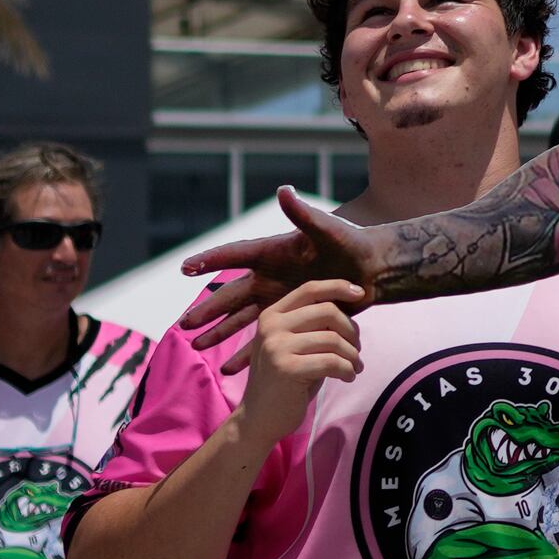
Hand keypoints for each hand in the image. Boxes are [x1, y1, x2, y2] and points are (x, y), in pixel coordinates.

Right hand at [175, 187, 395, 345]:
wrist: (373, 268)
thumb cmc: (352, 244)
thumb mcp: (328, 230)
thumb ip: (305, 214)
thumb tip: (283, 190)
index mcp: (273, 253)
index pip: (234, 255)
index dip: (211, 260)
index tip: (186, 267)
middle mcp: (270, 276)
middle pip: (231, 295)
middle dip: (208, 310)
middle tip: (185, 325)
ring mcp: (279, 299)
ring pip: (242, 319)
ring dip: (220, 333)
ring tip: (197, 347)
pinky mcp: (292, 319)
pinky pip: (264, 339)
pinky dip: (247, 353)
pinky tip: (231, 369)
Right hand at [233, 285, 365, 443]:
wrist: (258, 419)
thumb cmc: (284, 382)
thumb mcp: (294, 346)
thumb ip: (314, 327)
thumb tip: (349, 309)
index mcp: (272, 316)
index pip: (310, 289)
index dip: (338, 287)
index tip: (361, 293)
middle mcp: (271, 326)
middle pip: (327, 311)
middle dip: (351, 330)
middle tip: (357, 349)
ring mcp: (277, 346)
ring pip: (333, 339)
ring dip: (352, 354)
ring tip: (354, 367)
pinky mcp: (287, 368)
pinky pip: (332, 361)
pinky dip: (347, 369)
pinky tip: (347, 377)